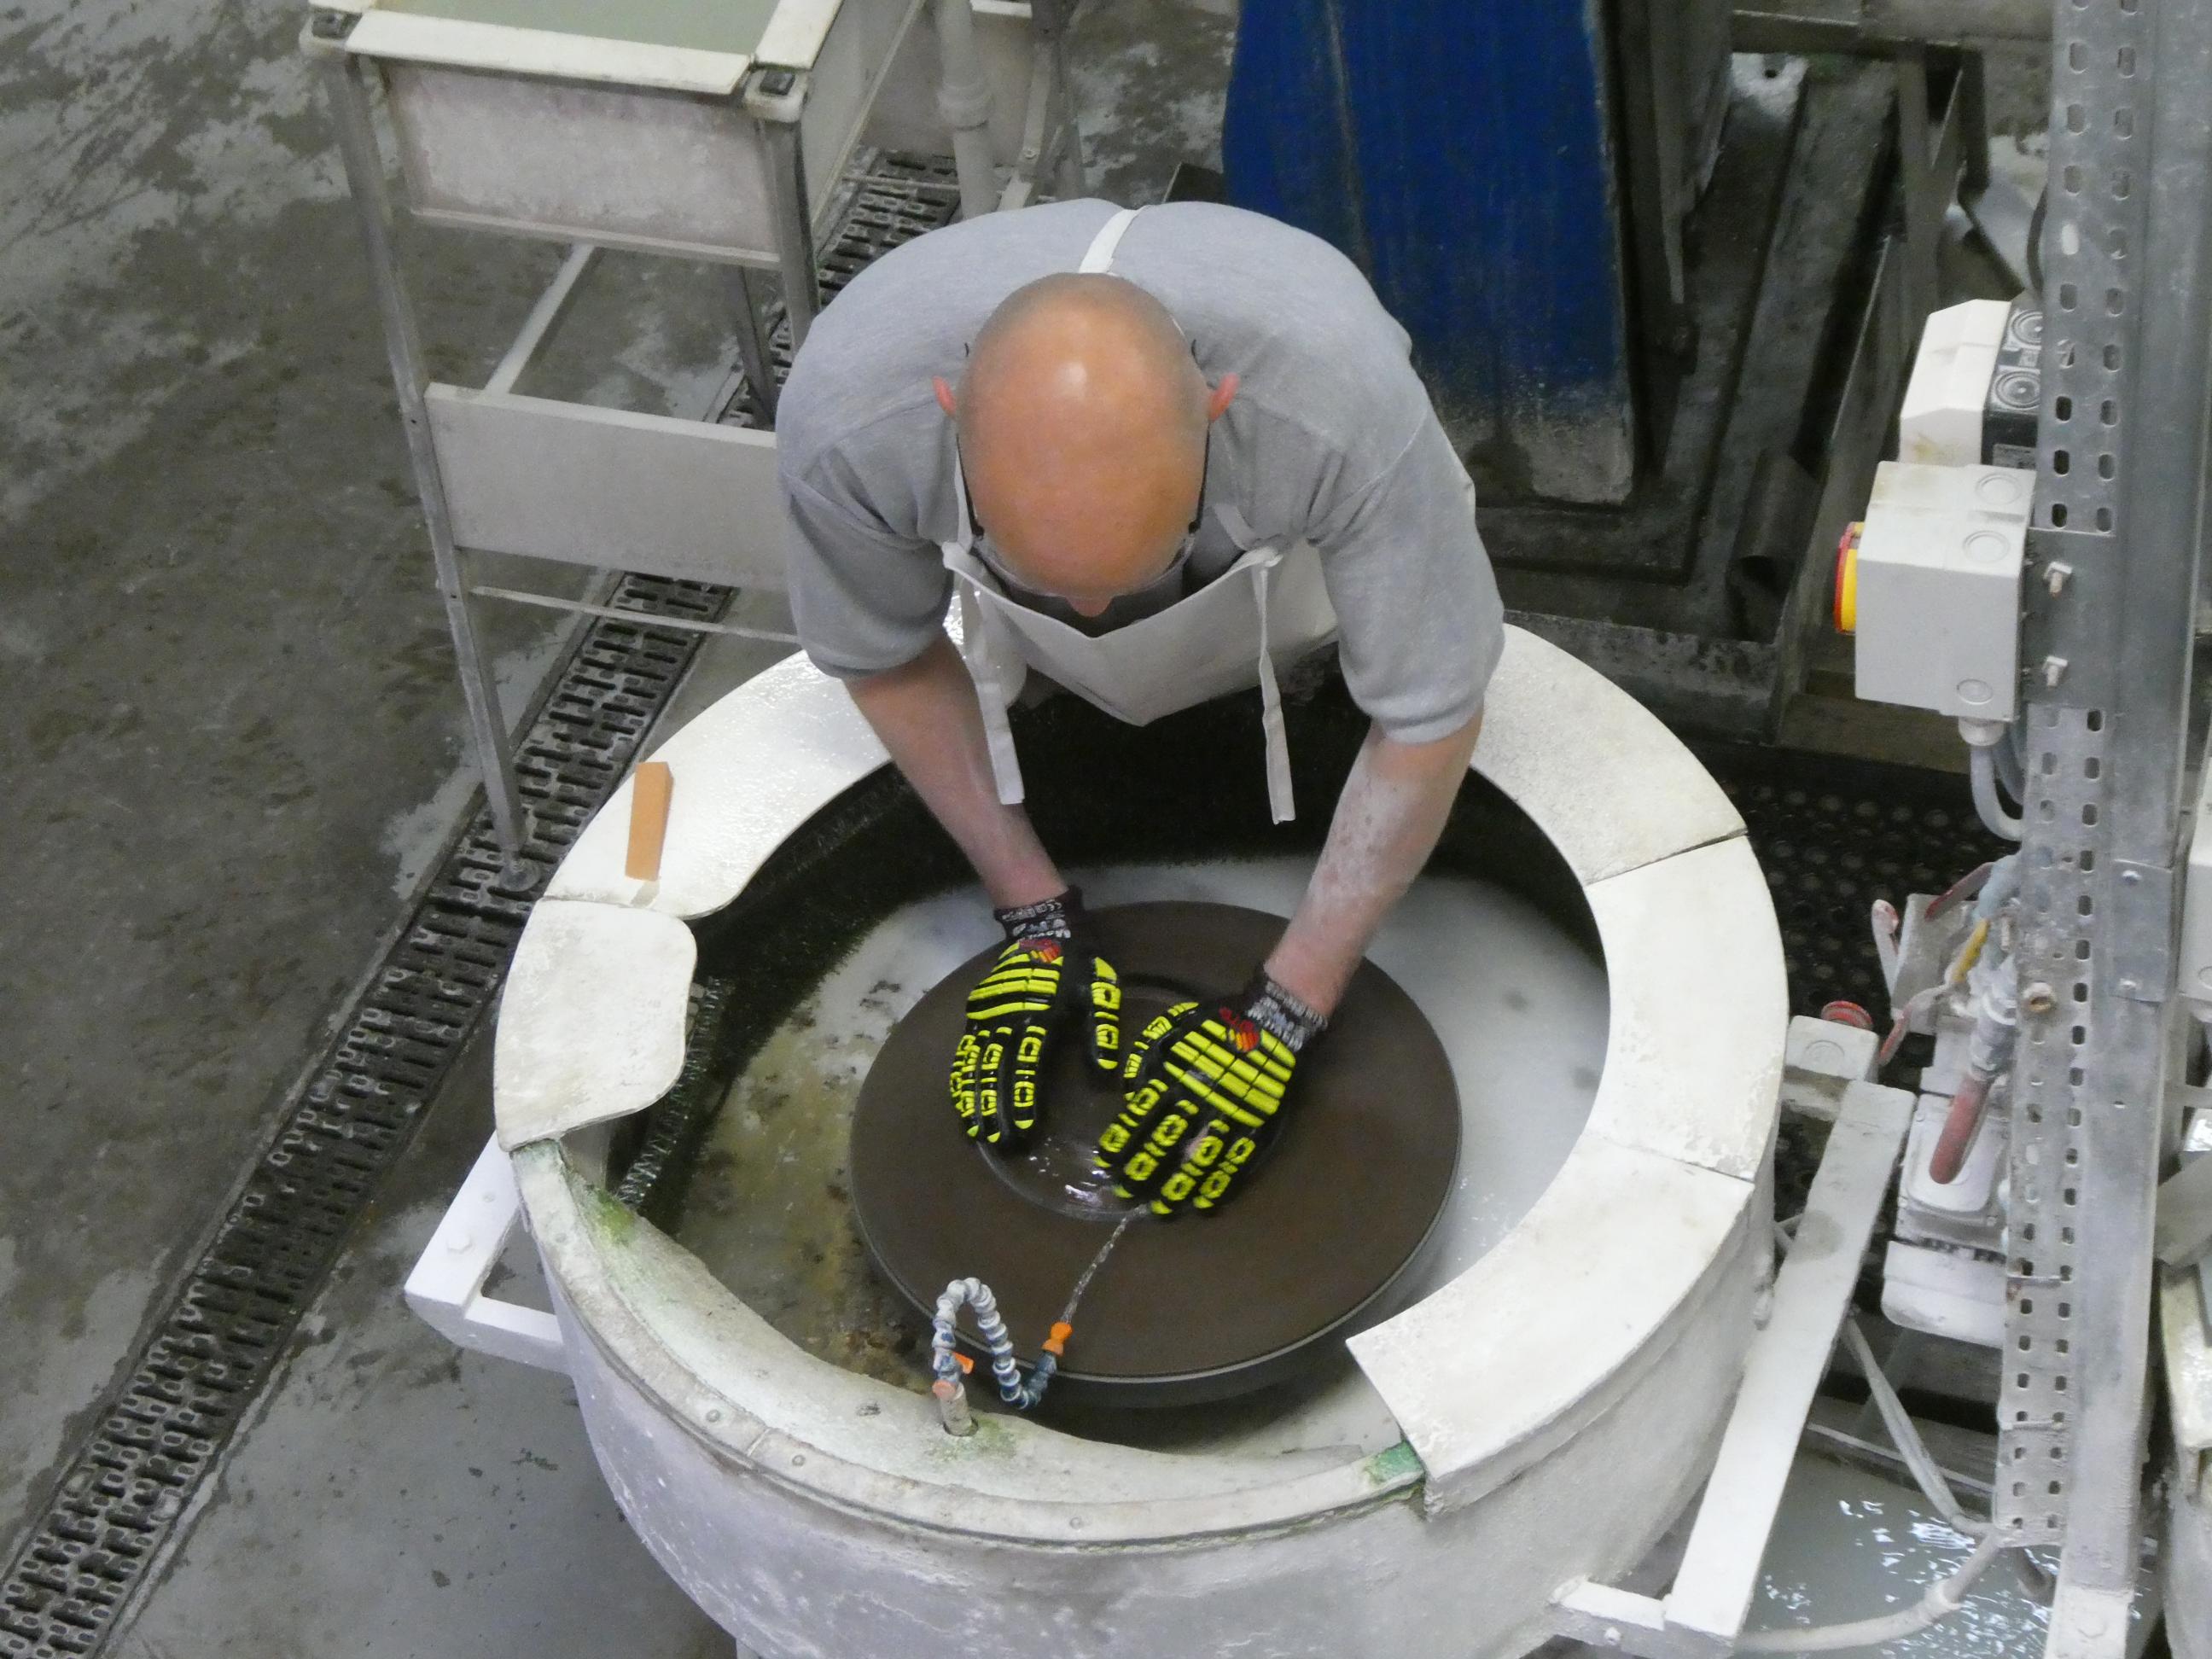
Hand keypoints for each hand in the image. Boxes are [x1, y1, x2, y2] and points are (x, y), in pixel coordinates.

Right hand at [950, 888, 1121, 1149]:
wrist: (1042, 928)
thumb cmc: (1076, 965)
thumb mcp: (1099, 991)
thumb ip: (1100, 1031)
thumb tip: (1105, 1073)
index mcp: (1039, 1017)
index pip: (1027, 1067)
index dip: (1023, 1100)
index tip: (1021, 1131)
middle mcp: (1007, 1020)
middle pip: (996, 1072)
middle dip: (996, 1109)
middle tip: (998, 1144)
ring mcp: (987, 1017)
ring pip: (976, 1065)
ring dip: (975, 1099)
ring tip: (976, 1132)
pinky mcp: (977, 1014)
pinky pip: (965, 1051)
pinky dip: (961, 1078)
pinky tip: (961, 1103)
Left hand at [1094, 973, 1327, 1214]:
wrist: (1270, 1022)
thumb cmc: (1215, 1025)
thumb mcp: (1171, 1029)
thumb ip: (1147, 1059)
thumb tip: (1128, 1093)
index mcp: (1175, 1076)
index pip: (1141, 1116)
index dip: (1122, 1141)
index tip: (1107, 1163)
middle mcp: (1198, 1101)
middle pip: (1165, 1143)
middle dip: (1144, 1171)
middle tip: (1127, 1194)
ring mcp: (1228, 1117)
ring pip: (1198, 1160)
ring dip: (1178, 1187)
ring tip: (1161, 1210)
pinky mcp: (1254, 1127)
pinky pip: (1235, 1161)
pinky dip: (1219, 1185)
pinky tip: (1204, 1204)